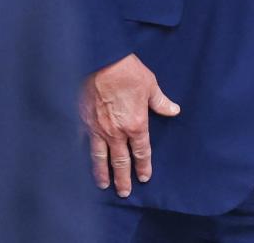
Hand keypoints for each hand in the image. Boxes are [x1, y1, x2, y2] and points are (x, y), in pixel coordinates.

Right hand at [79, 53, 179, 196]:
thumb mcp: (150, 85)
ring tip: (103, 185)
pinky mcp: (82, 120)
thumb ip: (160, 102)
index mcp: (136, 124)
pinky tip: (80, 161)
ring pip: (99, 157)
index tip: (144, 177)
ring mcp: (97, 128)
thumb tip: (174, 110)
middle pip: (120, 161)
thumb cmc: (127, 71)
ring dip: (102, 173)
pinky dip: (81, 153)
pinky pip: (82, 141)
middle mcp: (116, 132)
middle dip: (122, 178)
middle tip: (124, 192)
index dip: (143, 166)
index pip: (141, 152)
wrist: (101, 60)